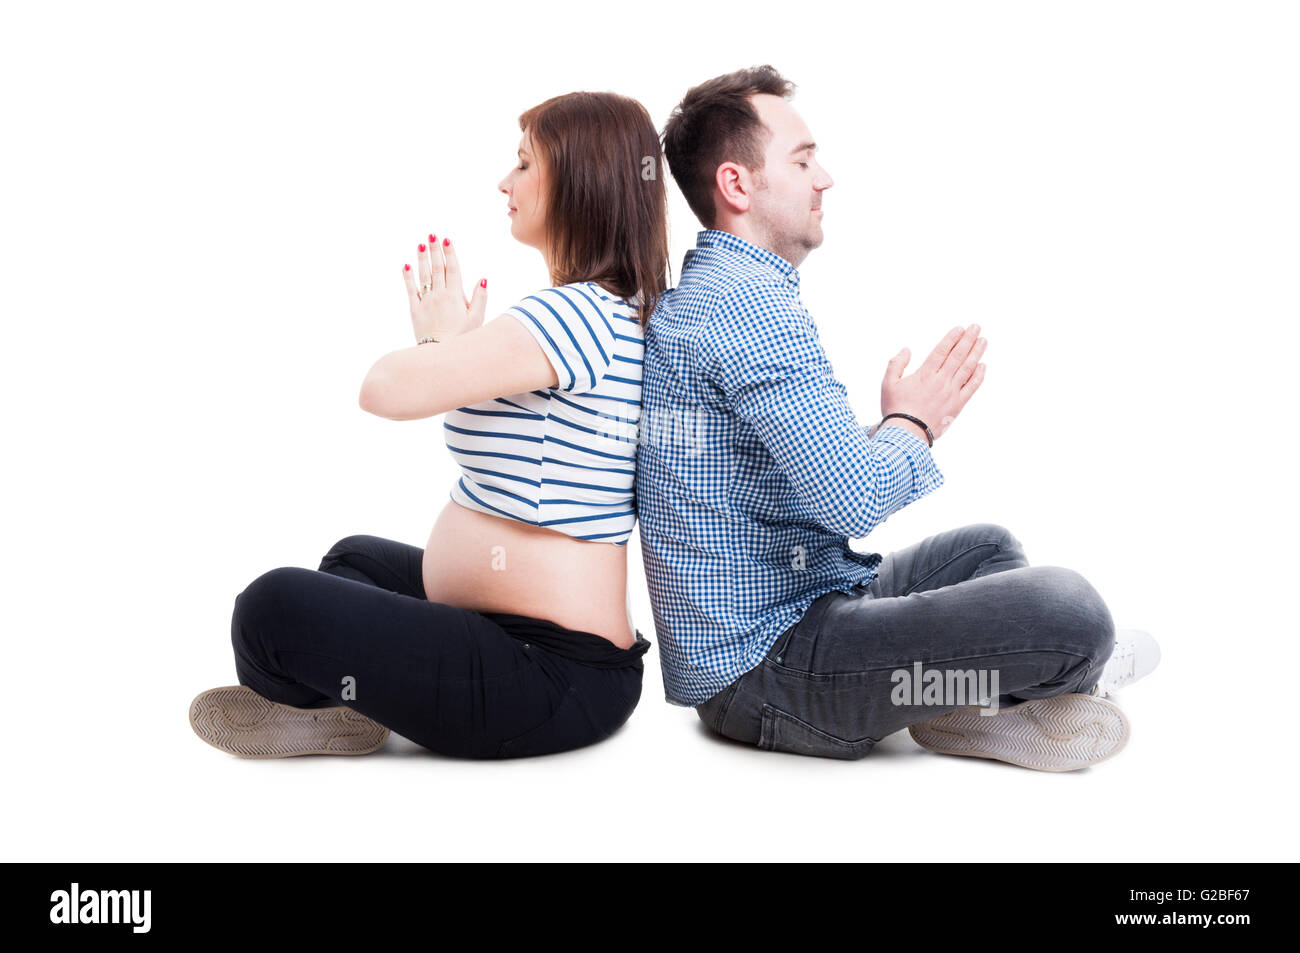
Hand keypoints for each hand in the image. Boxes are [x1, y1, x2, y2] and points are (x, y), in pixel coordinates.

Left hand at [402, 234, 487, 340]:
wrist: (440, 355)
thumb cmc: (462, 338)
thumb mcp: (477, 319)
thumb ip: (480, 298)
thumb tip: (483, 278)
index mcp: (455, 296)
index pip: (453, 269)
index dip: (450, 254)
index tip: (447, 241)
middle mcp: (439, 295)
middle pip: (437, 268)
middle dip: (435, 251)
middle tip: (432, 236)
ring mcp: (426, 301)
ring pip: (423, 276)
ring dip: (422, 259)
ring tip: (420, 245)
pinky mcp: (415, 310)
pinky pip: (410, 290)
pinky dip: (408, 277)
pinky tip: (406, 265)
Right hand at [878, 324, 986, 440]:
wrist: (906, 433)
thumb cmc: (896, 409)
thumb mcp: (888, 384)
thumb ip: (896, 364)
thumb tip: (906, 350)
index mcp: (925, 374)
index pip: (942, 350)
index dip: (952, 338)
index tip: (961, 328)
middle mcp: (941, 381)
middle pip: (958, 356)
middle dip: (968, 340)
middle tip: (976, 327)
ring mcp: (951, 393)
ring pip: (967, 369)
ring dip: (976, 353)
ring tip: (983, 341)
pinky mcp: (957, 405)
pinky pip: (971, 388)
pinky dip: (978, 376)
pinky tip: (983, 366)